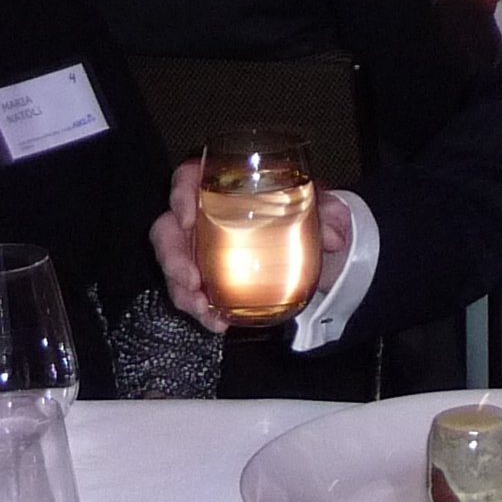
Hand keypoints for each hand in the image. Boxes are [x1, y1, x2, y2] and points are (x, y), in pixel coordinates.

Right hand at [153, 160, 358, 333]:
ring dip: (181, 289)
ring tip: (202, 309)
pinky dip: (199, 309)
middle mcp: (204, 215)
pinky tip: (216, 322)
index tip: (188, 219)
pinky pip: (190, 291)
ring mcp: (201, 247)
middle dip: (172, 256)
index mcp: (224, 186)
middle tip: (192, 280)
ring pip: (173, 263)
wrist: (316, 251)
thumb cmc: (307, 218)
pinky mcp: (206, 277)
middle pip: (168, 228)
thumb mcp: (321, 209)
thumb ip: (330, 214)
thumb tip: (333, 235)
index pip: (188, 178)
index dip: (179, 195)